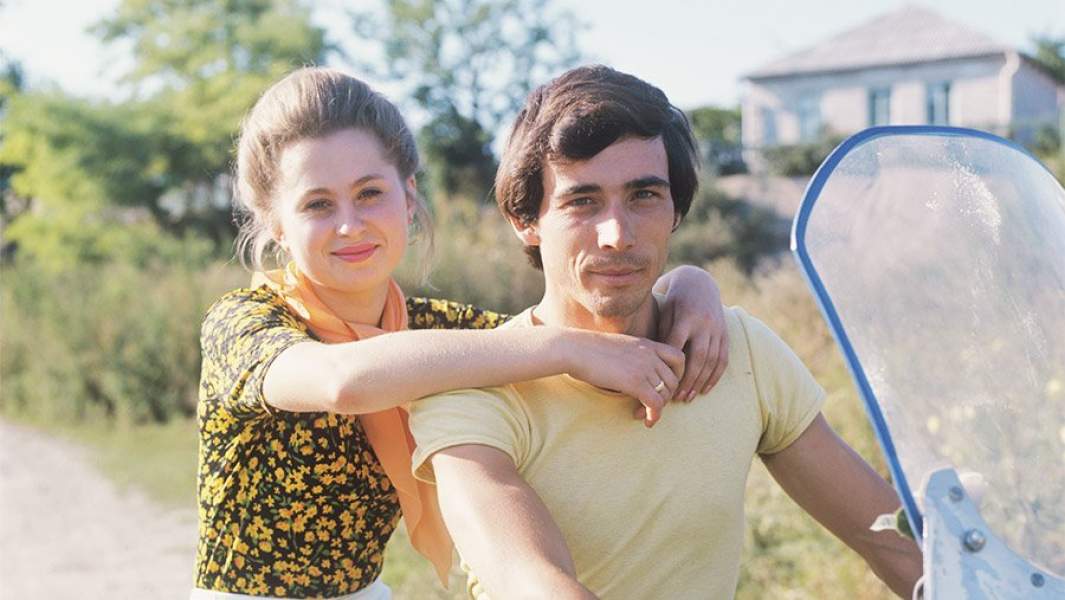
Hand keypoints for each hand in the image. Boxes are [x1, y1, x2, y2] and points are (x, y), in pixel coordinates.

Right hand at [563, 329, 684, 427]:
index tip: (663, 386)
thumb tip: (632, 372)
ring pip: (666, 393)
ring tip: (642, 413)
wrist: (574, 348)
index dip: (677, 375)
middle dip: (665, 396)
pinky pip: (656, 404)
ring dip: (657, 408)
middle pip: (674, 380)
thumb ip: (631, 356)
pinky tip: (647, 421)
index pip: (679, 357)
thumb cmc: (587, 349)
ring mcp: (644, 367)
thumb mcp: (617, 347)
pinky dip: (655, 416)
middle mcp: (650, 354)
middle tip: (649, 405)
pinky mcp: (635, 382)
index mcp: (647, 344)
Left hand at [656, 266, 728, 401]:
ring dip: (700, 382)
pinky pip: (723, 359)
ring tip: (688, 398)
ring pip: (711, 360)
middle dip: (688, 380)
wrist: (698, 283)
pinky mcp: (725, 334)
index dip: (670, 365)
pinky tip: (705, 389)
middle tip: (677, 398)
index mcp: (686, 317)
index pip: (678, 344)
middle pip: (698, 356)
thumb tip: (652, 364)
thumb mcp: (663, 312)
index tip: (661, 382)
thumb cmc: (673, 302)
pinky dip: (715, 377)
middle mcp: (704, 323)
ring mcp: (717, 329)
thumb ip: (661, 334)